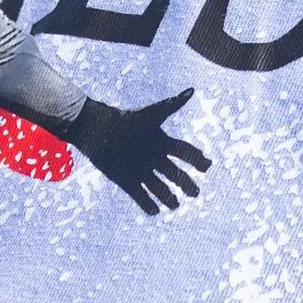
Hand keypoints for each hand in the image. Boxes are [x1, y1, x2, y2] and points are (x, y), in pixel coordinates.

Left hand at [69, 90, 208, 215]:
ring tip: (175, 205)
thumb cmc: (124, 120)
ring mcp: (140, 169)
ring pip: (158, 187)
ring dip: (168, 197)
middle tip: (195, 193)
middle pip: (174, 173)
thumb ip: (171, 105)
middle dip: (185, 183)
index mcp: (160, 141)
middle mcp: (152, 157)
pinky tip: (154, 212)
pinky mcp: (126, 180)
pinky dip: (147, 204)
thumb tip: (191, 91)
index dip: (197, 159)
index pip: (184, 152)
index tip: (207, 166)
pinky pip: (139, 196)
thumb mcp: (150, 115)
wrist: (95, 130)